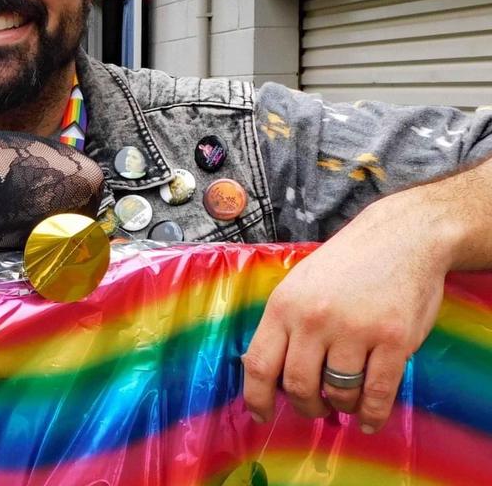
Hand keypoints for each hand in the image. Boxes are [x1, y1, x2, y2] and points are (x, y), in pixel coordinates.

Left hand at [241, 188, 449, 433]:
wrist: (401, 237)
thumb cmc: (346, 264)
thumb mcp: (298, 285)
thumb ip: (282, 325)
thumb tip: (265, 373)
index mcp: (283, 306)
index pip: (259, 364)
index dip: (257, 398)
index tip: (262, 415)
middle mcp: (314, 319)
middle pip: (298, 385)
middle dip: (306, 406)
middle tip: (317, 407)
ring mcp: (355, 329)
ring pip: (339, 391)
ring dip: (341, 406)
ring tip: (346, 401)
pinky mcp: (393, 338)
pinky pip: (378, 392)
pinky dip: (372, 414)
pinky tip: (370, 420)